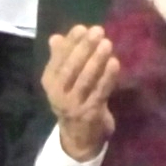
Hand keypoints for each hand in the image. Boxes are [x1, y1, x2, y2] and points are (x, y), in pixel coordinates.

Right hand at [42, 26, 119, 162]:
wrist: (79, 137)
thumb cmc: (74, 100)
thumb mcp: (63, 82)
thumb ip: (61, 59)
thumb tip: (55, 37)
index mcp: (49, 83)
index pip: (58, 60)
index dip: (69, 43)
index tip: (81, 27)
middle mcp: (58, 94)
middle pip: (71, 68)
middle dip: (84, 48)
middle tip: (97, 31)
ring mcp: (74, 104)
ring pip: (85, 79)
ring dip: (96, 60)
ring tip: (106, 43)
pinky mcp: (91, 112)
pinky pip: (100, 91)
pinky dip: (108, 77)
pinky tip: (115, 62)